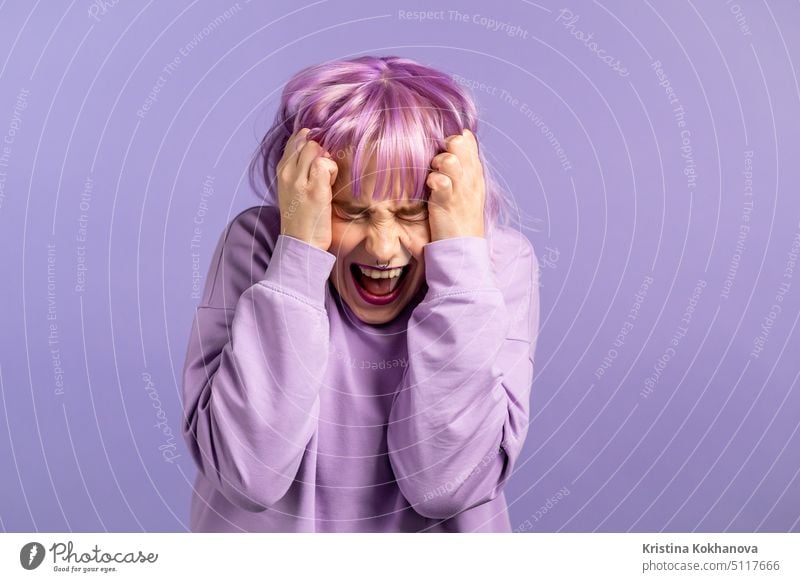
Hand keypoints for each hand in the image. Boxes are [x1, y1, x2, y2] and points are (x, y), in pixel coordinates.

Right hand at [276, 128, 338, 251]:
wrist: (301, 243)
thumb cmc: (301, 219)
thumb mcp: (292, 191)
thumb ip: (298, 171)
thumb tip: (313, 150)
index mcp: (281, 172)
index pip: (294, 142)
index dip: (310, 144)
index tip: (319, 159)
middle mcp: (287, 173)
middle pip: (306, 142)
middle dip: (320, 151)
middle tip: (325, 173)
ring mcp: (299, 180)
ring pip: (315, 148)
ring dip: (326, 160)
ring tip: (327, 180)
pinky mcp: (314, 188)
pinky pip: (325, 163)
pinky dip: (332, 171)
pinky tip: (331, 187)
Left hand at [426, 129, 485, 241]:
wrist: (464, 249)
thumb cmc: (460, 219)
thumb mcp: (466, 190)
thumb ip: (460, 168)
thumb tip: (454, 144)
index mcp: (474, 173)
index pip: (467, 140)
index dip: (453, 140)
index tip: (444, 153)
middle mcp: (470, 178)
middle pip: (458, 143)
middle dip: (443, 148)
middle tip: (436, 164)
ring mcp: (460, 190)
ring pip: (449, 159)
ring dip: (437, 164)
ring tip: (433, 176)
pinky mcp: (447, 203)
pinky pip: (440, 180)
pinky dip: (433, 181)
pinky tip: (431, 189)